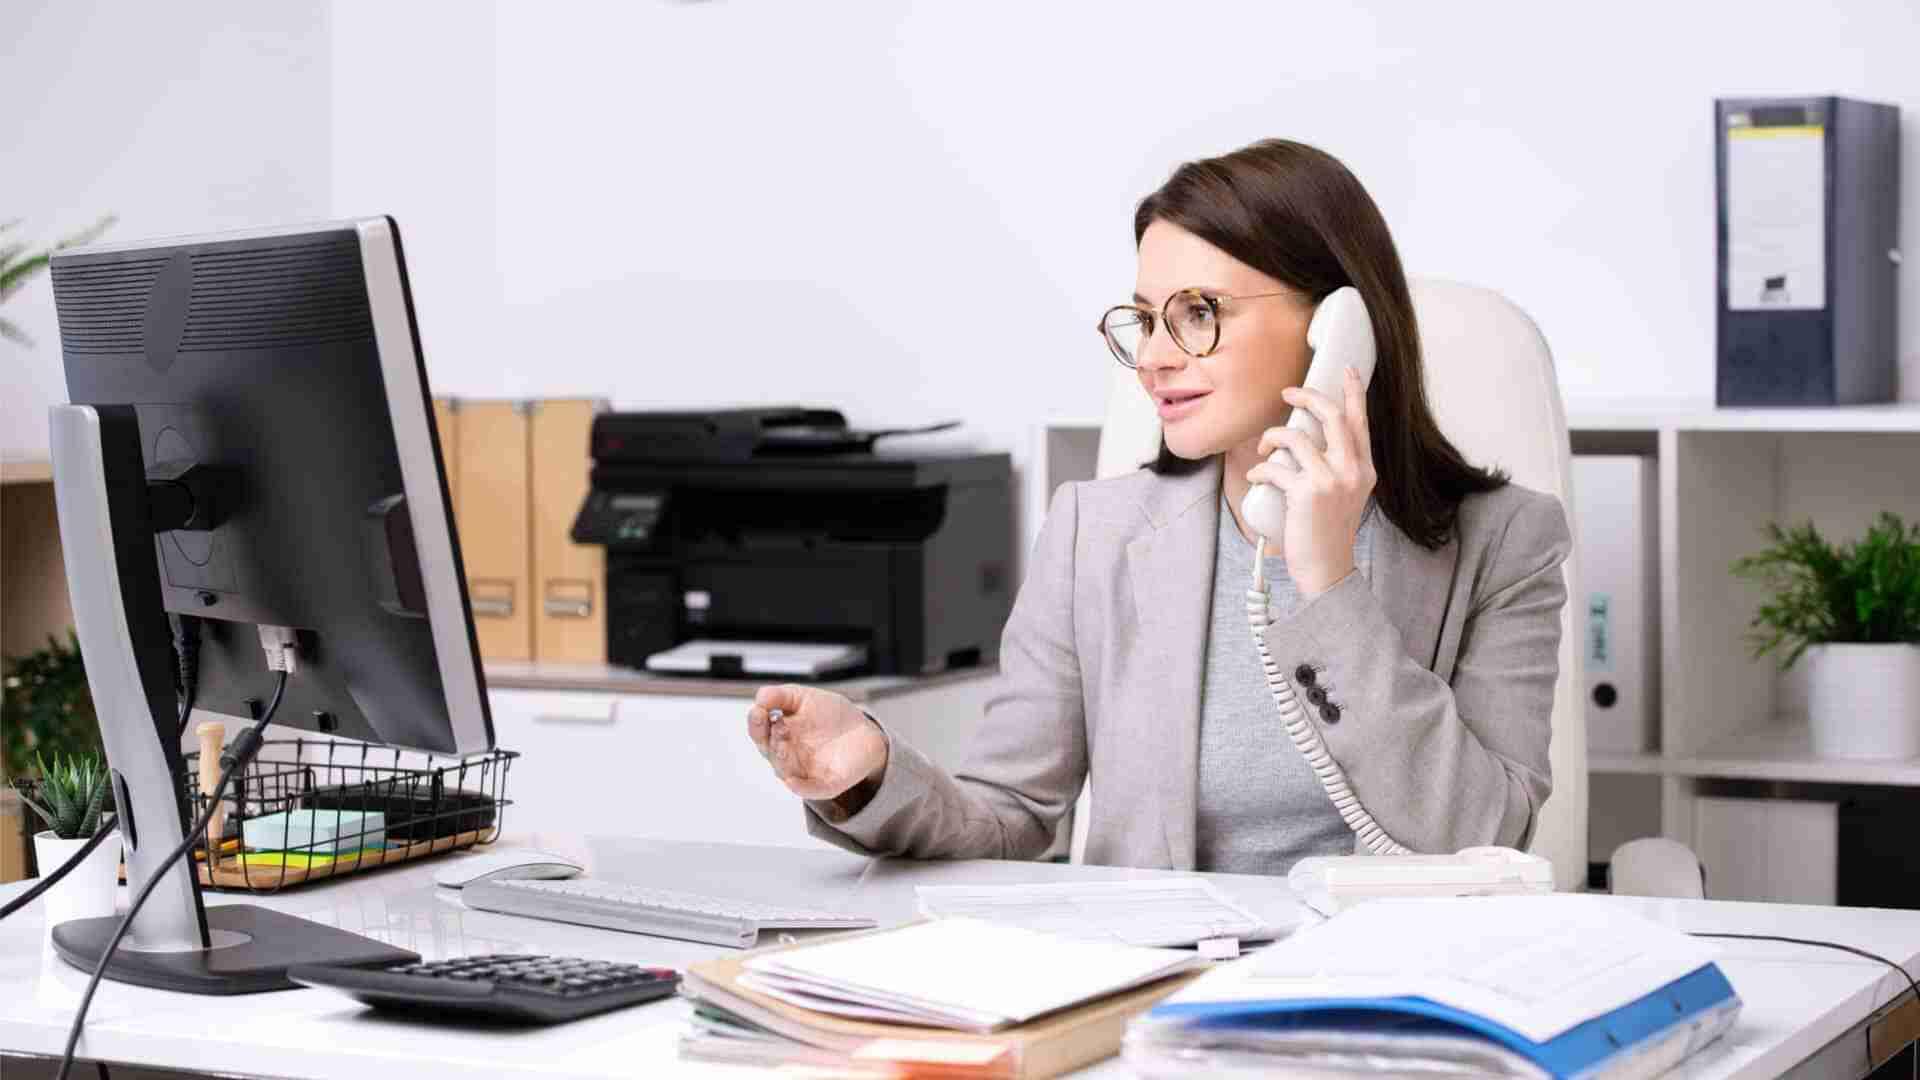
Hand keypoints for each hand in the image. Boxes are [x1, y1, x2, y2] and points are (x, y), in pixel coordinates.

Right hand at [747, 684, 888, 801]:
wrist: (863, 730)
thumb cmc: (829, 715)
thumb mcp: (804, 698)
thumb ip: (781, 696)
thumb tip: (760, 697)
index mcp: (778, 735)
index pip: (760, 732)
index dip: (757, 723)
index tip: (759, 711)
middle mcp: (787, 756)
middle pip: (770, 752)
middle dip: (770, 739)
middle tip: (778, 724)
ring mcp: (805, 772)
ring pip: (786, 771)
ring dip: (781, 759)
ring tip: (783, 742)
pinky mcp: (825, 784)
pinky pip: (809, 789)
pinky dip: (800, 787)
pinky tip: (792, 782)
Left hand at [1245, 367, 1376, 595]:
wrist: (1327, 570)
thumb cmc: (1329, 533)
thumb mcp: (1346, 495)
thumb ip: (1337, 466)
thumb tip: (1309, 438)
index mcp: (1364, 469)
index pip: (1360, 422)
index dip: (1354, 392)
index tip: (1347, 370)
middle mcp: (1352, 471)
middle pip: (1331, 415)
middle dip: (1306, 397)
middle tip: (1288, 393)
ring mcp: (1330, 481)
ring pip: (1296, 437)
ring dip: (1272, 437)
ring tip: (1264, 448)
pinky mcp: (1305, 493)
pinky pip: (1275, 467)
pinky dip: (1259, 470)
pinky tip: (1256, 478)